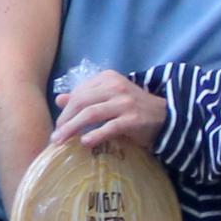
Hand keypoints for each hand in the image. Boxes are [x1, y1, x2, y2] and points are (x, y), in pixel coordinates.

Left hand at [51, 69, 168, 152]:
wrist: (165, 117)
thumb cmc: (133, 108)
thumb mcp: (108, 98)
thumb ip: (85, 97)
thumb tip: (59, 100)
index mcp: (108, 78)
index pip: (79, 92)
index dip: (66, 110)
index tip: (58, 126)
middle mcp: (115, 87)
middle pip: (81, 102)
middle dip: (65, 120)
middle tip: (55, 137)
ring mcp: (125, 102)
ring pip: (91, 114)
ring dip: (72, 128)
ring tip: (61, 141)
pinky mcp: (133, 119)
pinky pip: (109, 127)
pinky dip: (95, 135)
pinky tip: (85, 143)